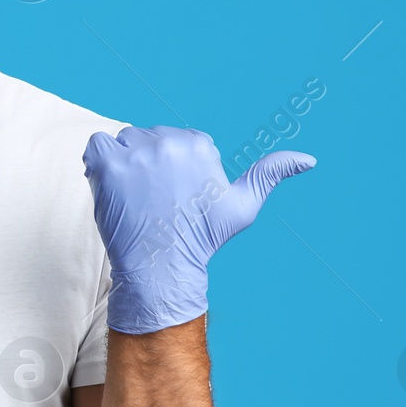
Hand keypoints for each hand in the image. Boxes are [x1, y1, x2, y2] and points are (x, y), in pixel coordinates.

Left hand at [82, 125, 314, 333]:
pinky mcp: (107, 166)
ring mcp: (135, 154)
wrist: (161, 268)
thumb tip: (309, 160)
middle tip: (151, 199)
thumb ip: (270, 174)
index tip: (172, 195)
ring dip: (123, 162)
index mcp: (198, 145)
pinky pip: (96, 145)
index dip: (170, 168)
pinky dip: (98, 162)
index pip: (175, 140)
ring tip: (132, 195)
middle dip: (147, 163)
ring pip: (123, 141)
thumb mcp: (243, 206)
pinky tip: (110, 186)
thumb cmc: (201, 239)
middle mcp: (168, 143)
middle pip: (147, 138)